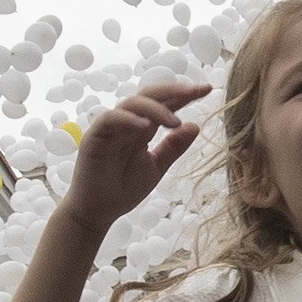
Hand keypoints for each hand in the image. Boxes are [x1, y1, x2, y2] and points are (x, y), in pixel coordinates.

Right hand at [63, 83, 208, 227]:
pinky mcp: (94, 137)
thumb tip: (195, 125)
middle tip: (195, 91)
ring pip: (131, 103)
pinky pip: (109, 119)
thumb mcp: (157, 167)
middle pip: (149, 95)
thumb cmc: (124, 189)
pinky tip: (145, 126)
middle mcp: (127, 123)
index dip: (185, 95)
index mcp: (143, 128)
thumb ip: (173, 147)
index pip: (165, 104)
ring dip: (155, 108)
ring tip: (174, 121)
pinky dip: (127, 119)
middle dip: (173, 90)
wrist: (98, 212)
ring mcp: (110, 128)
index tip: (208, 89)